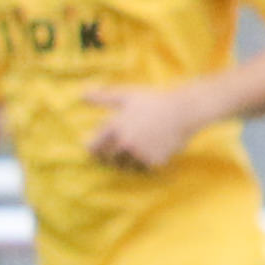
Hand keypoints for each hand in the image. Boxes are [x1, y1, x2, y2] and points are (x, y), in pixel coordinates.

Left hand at [77, 80, 203, 171]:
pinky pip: (142, 169)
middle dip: (107, 157)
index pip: (93, 148)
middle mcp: (125, 143)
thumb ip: (102, 97)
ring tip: (130, 153)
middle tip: (112, 153)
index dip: (92, 149)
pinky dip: (141, 165)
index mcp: (115, 128)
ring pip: (125, 166)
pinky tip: (145, 156)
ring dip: (124, 162)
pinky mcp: (155, 162)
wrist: (183, 111)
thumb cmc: (153, 101)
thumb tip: (81, 95)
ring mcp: (140, 154)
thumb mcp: (126, 96)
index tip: (93, 149)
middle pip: (108, 159)